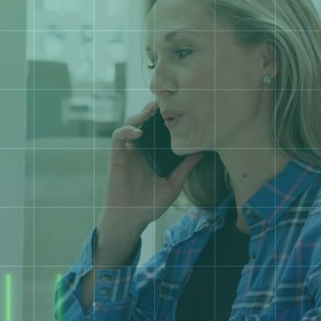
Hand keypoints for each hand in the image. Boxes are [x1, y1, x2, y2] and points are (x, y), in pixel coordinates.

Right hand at [101, 101, 202, 237]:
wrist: (131, 218)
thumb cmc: (151, 204)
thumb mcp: (174, 184)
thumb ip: (186, 168)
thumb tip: (203, 151)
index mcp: (155, 153)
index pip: (160, 129)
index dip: (167, 116)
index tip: (180, 108)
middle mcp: (141, 148)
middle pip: (145, 121)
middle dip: (154, 109)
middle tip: (166, 101)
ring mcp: (128, 151)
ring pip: (131, 123)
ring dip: (140, 115)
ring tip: (151, 111)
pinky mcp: (117, 156)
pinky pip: (119, 136)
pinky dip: (127, 129)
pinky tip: (139, 131)